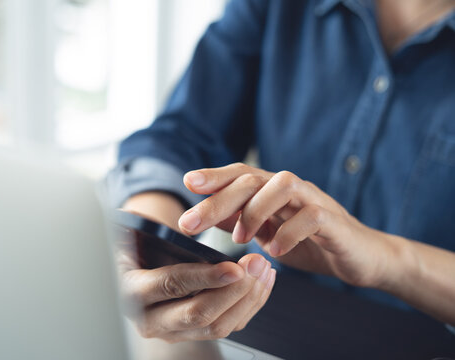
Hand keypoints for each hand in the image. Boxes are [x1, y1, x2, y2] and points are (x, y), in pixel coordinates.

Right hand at [119, 192, 275, 342]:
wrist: (134, 269)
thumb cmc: (136, 247)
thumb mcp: (133, 235)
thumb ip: (146, 232)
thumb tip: (169, 222)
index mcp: (131, 292)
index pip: (172, 286)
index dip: (205, 277)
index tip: (235, 268)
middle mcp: (151, 319)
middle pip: (200, 314)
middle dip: (235, 290)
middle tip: (257, 264)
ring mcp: (174, 331)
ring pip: (219, 326)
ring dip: (248, 297)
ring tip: (263, 268)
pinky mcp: (194, 333)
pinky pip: (229, 326)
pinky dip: (250, 304)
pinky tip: (261, 281)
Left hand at [177, 163, 397, 287]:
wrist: (360, 257)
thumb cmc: (311, 242)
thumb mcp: (268, 233)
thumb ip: (242, 220)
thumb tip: (206, 213)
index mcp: (274, 191)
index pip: (241, 174)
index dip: (215, 176)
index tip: (188, 182)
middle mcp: (292, 189)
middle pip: (252, 178)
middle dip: (219, 198)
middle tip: (192, 222)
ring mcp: (314, 201)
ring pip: (282, 185)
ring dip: (254, 211)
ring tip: (240, 239)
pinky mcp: (334, 221)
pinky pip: (311, 216)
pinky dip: (288, 232)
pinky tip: (275, 252)